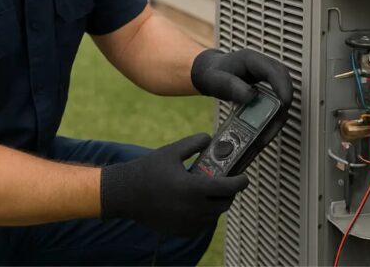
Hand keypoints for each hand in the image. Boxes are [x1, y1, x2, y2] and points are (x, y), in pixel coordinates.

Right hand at [99, 133, 248, 235]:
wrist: (125, 194)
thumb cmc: (148, 171)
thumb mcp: (172, 151)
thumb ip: (194, 143)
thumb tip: (210, 139)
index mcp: (192, 188)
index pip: (228, 188)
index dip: (240, 182)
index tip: (244, 177)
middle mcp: (192, 209)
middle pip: (224, 204)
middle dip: (229, 192)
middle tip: (226, 182)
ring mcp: (186, 223)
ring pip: (213, 216)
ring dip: (216, 204)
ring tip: (210, 191)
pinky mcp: (180, 231)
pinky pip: (201, 225)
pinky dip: (204, 215)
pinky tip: (197, 203)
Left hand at [191, 48, 293, 151]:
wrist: (209, 71)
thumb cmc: (211, 74)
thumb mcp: (215, 80)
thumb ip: (230, 86)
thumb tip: (251, 96)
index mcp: (251, 59)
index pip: (274, 70)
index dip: (282, 86)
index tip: (284, 104)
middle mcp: (261, 64)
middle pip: (283, 77)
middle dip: (286, 96)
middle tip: (283, 115)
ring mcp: (264, 72)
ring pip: (282, 84)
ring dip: (283, 102)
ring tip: (277, 121)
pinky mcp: (265, 81)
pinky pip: (276, 91)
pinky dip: (277, 105)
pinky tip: (272, 118)